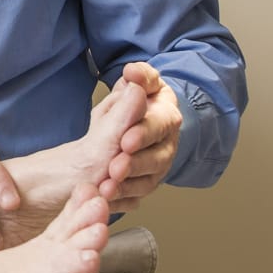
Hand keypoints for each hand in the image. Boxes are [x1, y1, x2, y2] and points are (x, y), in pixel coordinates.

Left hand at [104, 62, 181, 210]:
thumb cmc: (131, 102)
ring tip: (106, 188)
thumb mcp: (132, 86)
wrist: (127, 123)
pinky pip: (137, 197)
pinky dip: (121, 200)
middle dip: (135, 164)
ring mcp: (158, 166)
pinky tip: (106, 200)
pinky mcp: (146, 183)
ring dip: (127, 186)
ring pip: (148, 181)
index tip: (126, 140)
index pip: (159, 124)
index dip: (144, 133)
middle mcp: (166, 144)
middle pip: (156, 158)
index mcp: (165, 115)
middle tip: (114, 168)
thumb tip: (133, 72)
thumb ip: (137, 79)